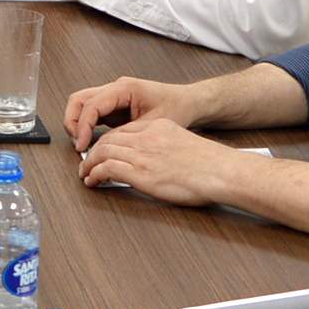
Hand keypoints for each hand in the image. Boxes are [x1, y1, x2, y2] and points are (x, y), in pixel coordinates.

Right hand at [64, 74, 209, 150]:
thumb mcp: (152, 125)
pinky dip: (86, 125)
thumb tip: (104, 145)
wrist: (189, 102)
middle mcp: (115, 88)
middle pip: (79, 99)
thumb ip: (126, 133)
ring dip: (77, 123)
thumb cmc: (177, 108)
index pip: (92, 104)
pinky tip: (90, 140)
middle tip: (77, 143)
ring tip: (82, 143)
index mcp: (125, 88)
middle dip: (73, 122)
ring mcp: (113, 95)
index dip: (83, 126)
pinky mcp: (113, 105)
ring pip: (81, 104)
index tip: (82, 144)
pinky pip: (91, 112)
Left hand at [78, 115, 237, 206]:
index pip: (124, 130)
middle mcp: (148, 137)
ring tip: (85, 174)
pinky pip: (107, 168)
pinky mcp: (141, 173)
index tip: (102, 151)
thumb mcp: (186, 145)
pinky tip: (92, 181)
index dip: (108, 141)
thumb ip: (167, 148)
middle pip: (109, 139)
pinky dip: (94, 174)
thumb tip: (158, 162)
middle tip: (87, 163)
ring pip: (103, 151)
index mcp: (160, 127)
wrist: (222, 172)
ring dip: (89, 164)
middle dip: (94, 151)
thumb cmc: (212, 165)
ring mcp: (143, 154)